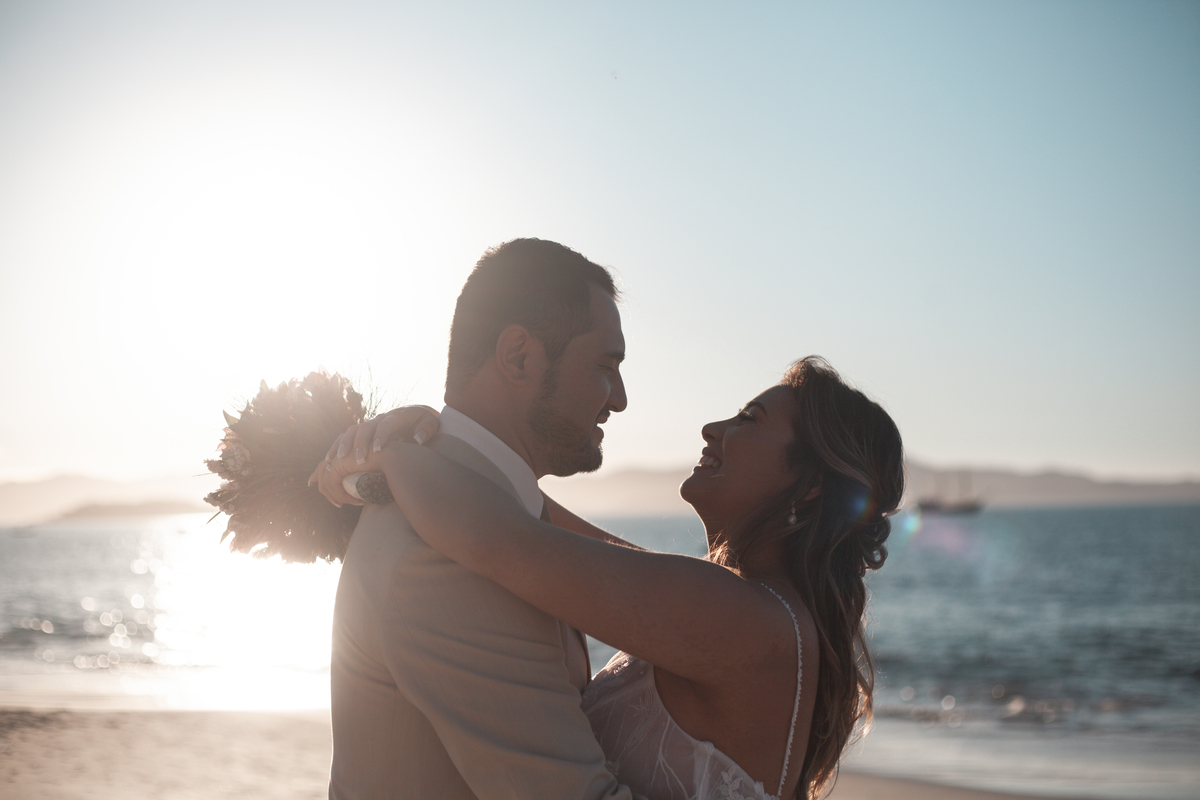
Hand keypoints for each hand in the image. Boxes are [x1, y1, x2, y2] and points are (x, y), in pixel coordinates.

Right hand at [308, 405, 439, 505]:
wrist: (415, 413)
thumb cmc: (423, 422)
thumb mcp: (430, 423)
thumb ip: (427, 430)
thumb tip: (418, 439)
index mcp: (396, 417)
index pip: (386, 425)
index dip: (380, 436)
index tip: (378, 451)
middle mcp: (379, 418)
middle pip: (364, 428)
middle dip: (359, 443)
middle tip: (358, 460)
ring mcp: (369, 424)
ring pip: (351, 431)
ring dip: (343, 445)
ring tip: (337, 460)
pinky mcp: (362, 431)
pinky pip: (345, 437)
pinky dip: (336, 447)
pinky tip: (329, 460)